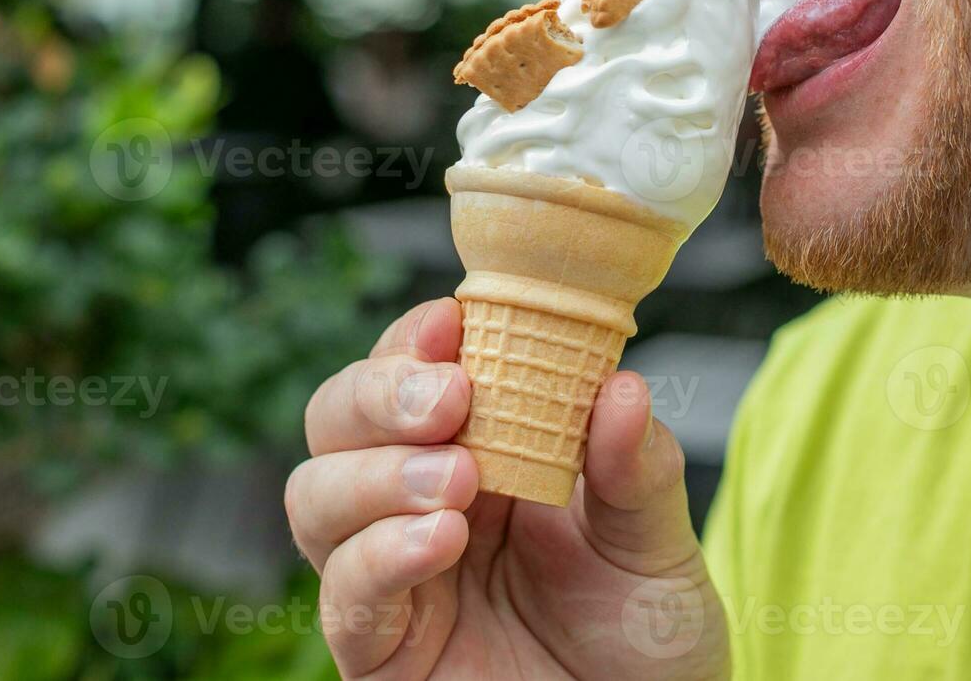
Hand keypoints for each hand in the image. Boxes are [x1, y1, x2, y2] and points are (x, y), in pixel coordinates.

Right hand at [286, 298, 727, 679]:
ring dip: (374, 472)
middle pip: (337, 417)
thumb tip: (624, 384)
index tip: (452, 323)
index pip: (414, 370)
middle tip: (449, 400)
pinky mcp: (380, 651)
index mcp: (479, 449)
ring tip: (456, 480)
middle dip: (378, 393)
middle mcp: (416, 501)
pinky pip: (343, 595)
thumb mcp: (655, 544)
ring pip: (314, 494)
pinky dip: (379, 556)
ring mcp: (391, 574)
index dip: (415, 338)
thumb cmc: (645, 637)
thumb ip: (637, 470)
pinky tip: (438, 540)